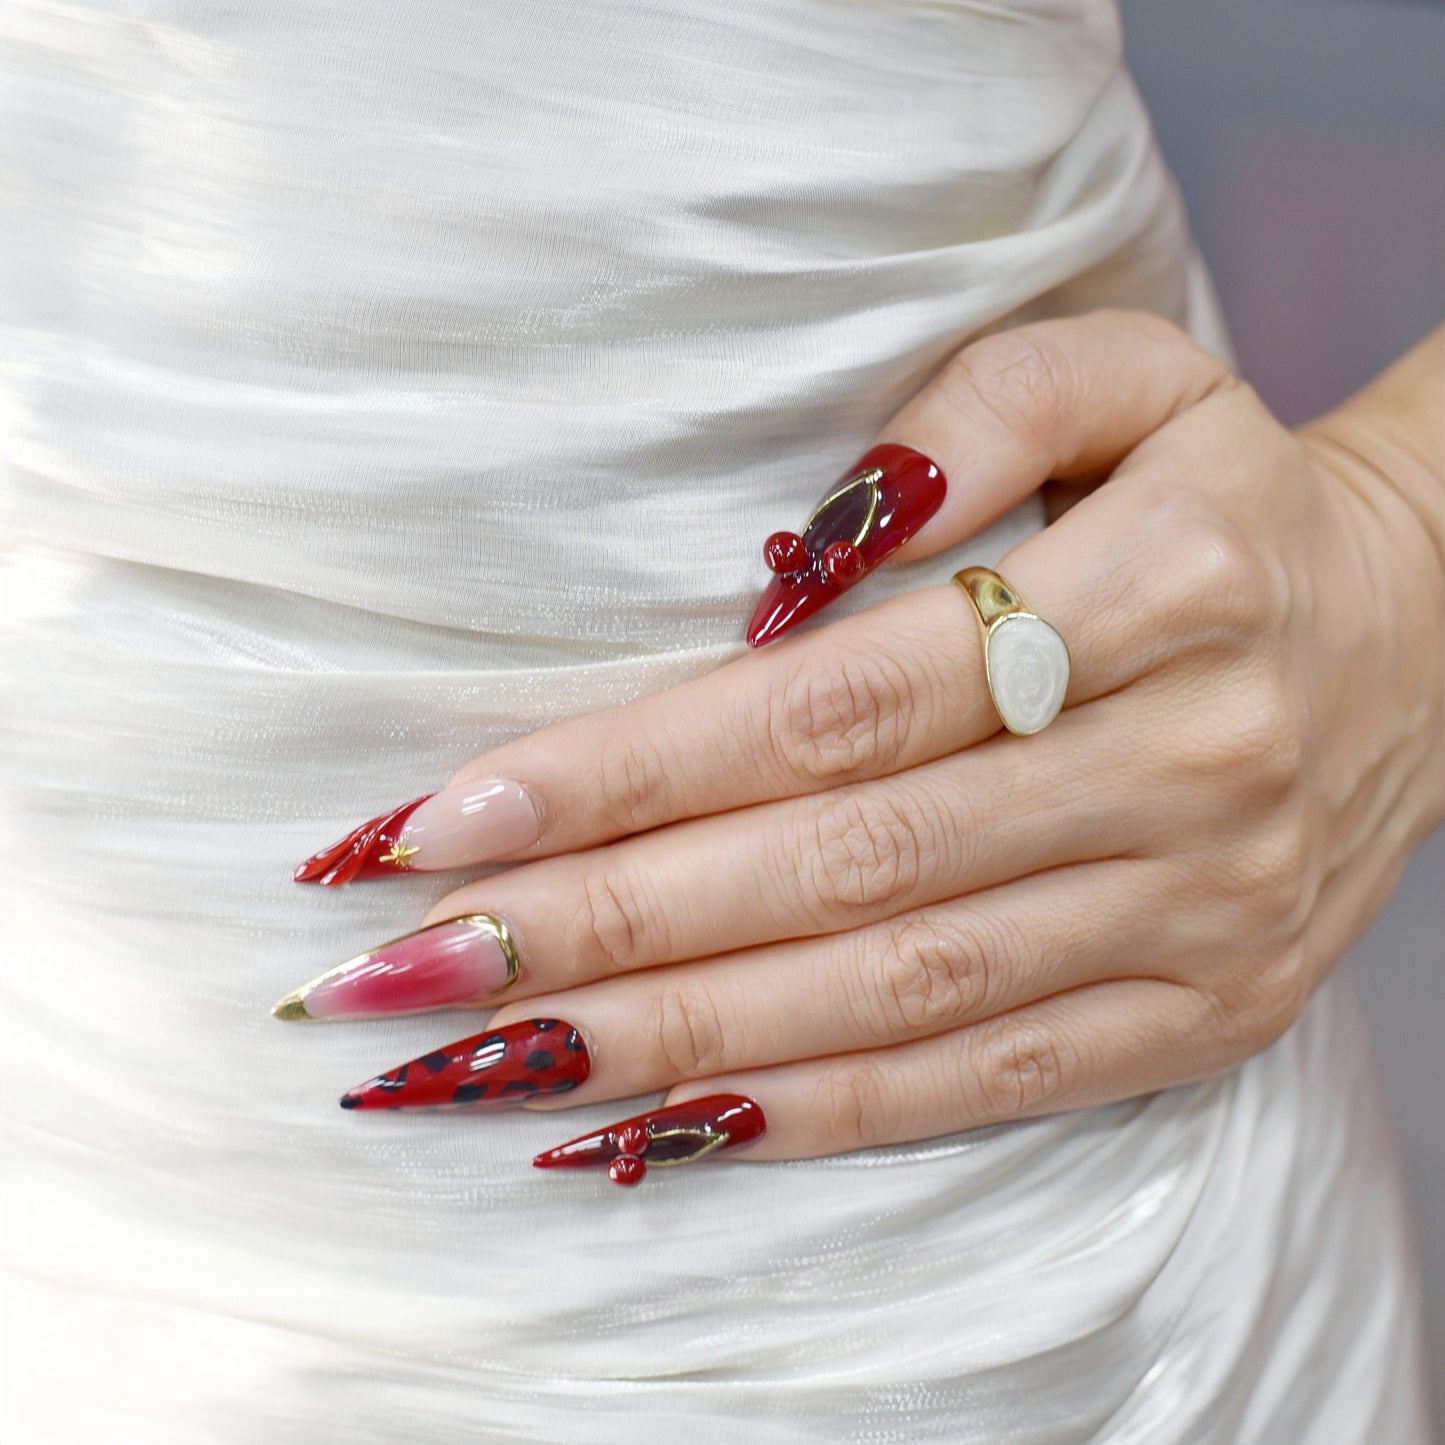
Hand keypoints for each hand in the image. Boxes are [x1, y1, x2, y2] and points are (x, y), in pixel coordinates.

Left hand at [282, 312, 1443, 1172]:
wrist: (1429, 626)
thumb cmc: (1224, 495)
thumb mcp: (1128, 380)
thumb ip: (966, 414)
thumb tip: (792, 555)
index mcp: (1164, 591)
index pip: (839, 702)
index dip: (633, 771)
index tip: (452, 819)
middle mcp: (1188, 765)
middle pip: (842, 866)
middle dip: (608, 923)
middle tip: (417, 962)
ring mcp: (1205, 910)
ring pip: (897, 996)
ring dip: (678, 1033)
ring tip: (497, 1057)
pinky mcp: (1206, 1007)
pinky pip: (990, 1081)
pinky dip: (824, 1110)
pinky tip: (676, 1120)